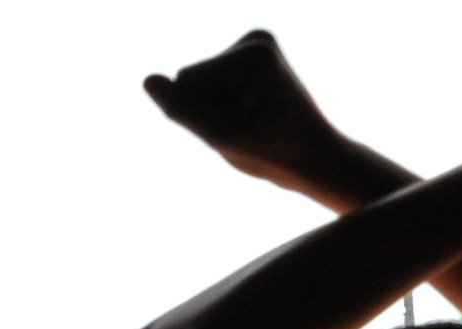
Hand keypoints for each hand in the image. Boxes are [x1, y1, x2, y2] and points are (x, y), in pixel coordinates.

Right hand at [144, 31, 345, 191]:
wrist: (313, 156)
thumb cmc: (271, 152)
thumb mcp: (221, 136)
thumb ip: (181, 108)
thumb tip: (148, 80)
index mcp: (254, 55)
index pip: (187, 82)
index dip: (206, 116)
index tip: (245, 128)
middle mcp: (257, 39)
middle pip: (190, 78)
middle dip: (209, 110)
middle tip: (248, 128)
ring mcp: (254, 45)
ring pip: (195, 83)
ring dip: (216, 110)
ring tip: (252, 122)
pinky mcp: (248, 56)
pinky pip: (205, 84)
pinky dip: (221, 104)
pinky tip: (250, 112)